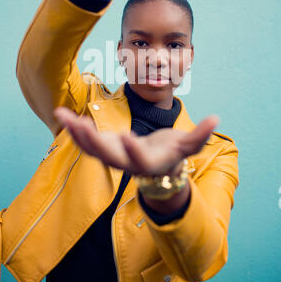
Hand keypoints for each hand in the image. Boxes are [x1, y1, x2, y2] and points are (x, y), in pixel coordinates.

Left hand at [53, 107, 218, 175]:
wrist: (156, 166)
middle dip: (93, 142)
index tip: (127, 136)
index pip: (138, 161)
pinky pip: (86, 142)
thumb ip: (200, 135)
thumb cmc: (173, 153)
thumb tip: (216, 118)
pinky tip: (64, 115)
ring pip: (91, 150)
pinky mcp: (104, 148)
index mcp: (148, 164)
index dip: (132, 151)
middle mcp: (126, 163)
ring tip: (64, 115)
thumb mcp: (187, 145)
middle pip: (107, 156)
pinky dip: (74, 130)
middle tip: (81, 125)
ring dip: (77, 134)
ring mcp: (112, 157)